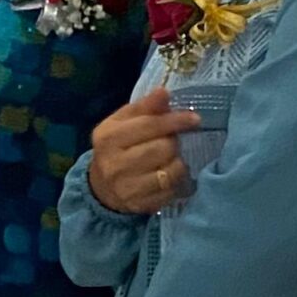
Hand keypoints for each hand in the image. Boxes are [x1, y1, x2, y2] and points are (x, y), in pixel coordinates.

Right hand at [89, 87, 199, 216]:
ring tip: (169, 159)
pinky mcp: (141, 205)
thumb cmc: (117, 147)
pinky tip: (169, 175)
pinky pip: (172, 190)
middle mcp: (114, 164)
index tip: (194, 119)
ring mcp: (127, 188)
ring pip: (171, 170)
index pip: (149, 125)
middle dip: (173, 142)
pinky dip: (176, 181)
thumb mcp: (123, 122)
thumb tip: (164, 91)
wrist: (102, 187)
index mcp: (108, 137)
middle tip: (170, 142)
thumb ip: (144, 107)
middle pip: (163, 148)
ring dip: (177, 162)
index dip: (174, 120)